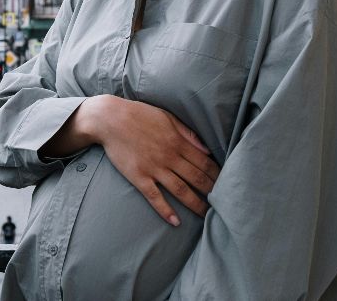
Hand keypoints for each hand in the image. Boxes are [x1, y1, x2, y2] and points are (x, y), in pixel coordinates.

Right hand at [93, 96, 218, 224]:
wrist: (110, 119)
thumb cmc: (139, 114)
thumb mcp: (167, 117)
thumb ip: (188, 134)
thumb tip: (207, 149)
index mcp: (178, 141)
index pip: (204, 162)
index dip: (217, 174)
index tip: (227, 183)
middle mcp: (169, 156)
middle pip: (196, 177)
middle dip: (211, 191)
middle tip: (223, 203)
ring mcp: (154, 168)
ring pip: (180, 190)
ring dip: (195, 203)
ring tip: (206, 214)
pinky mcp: (139, 177)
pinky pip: (155, 197)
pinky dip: (166, 210)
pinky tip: (175, 222)